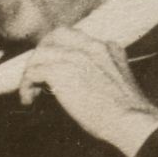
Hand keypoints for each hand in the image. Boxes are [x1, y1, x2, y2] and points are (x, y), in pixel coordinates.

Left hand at [19, 28, 157, 156]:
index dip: (62, 52)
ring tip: (31, 91)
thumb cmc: (127, 113)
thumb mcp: (118, 84)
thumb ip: (103, 74)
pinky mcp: (62, 70)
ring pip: (41, 53)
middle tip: (36, 74)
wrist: (131, 120)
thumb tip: (80, 84)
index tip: (56, 70)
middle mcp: (92, 46)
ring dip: (32, 72)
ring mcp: (76, 56)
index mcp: (108, 49)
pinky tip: (29, 100)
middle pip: (57, 35)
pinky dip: (26, 85)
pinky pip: (34, 71)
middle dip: (43, 53)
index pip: (78, 39)